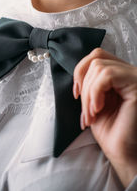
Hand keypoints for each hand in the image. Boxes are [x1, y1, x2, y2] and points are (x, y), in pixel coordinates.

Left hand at [73, 48, 136, 186]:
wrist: (122, 152)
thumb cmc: (110, 130)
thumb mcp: (93, 100)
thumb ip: (90, 82)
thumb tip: (78, 73)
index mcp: (120, 74)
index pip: (98, 55)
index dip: (81, 70)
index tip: (76, 93)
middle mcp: (129, 72)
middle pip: (96, 58)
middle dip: (83, 85)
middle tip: (86, 111)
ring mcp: (134, 77)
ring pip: (99, 67)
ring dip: (89, 93)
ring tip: (93, 113)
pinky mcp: (136, 84)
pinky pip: (107, 75)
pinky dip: (96, 92)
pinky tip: (99, 109)